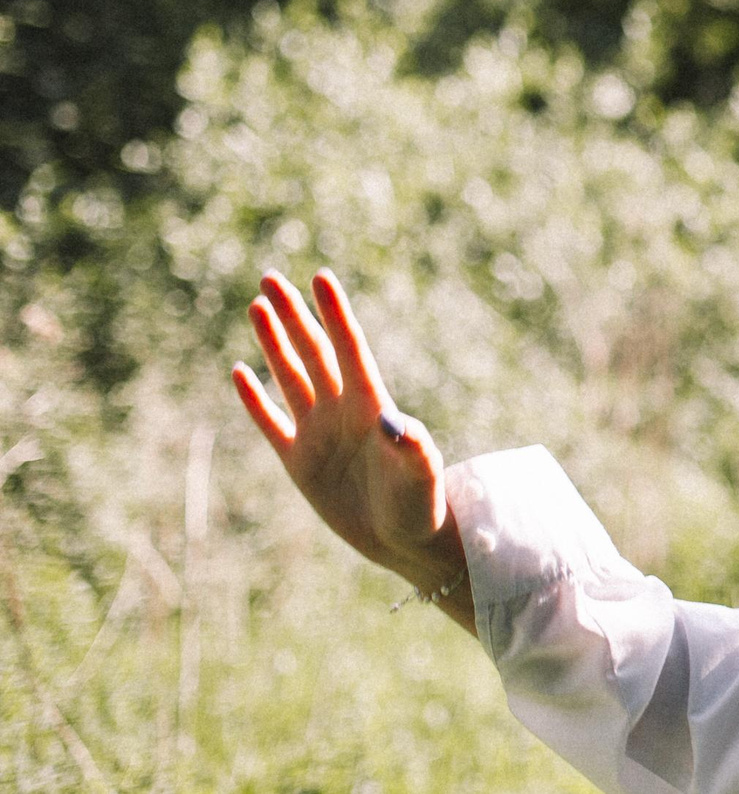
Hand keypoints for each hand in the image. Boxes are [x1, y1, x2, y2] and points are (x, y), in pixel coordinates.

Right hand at [231, 270, 470, 619]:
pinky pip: (271, 422)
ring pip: (291, 376)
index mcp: (373, 404)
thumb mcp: (420, 474)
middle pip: (313, 351)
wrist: (405, 540)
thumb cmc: (421, 504)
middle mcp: (343, 409)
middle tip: (271, 277)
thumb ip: (411, 446)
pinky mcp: (299, 461)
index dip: (334, 312)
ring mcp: (319, 432)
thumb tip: (394, 423)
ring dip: (274, 344)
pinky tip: (239, 370)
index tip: (321, 276)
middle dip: (294, 315)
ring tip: (257, 306)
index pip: (349, 347)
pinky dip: (255, 399)